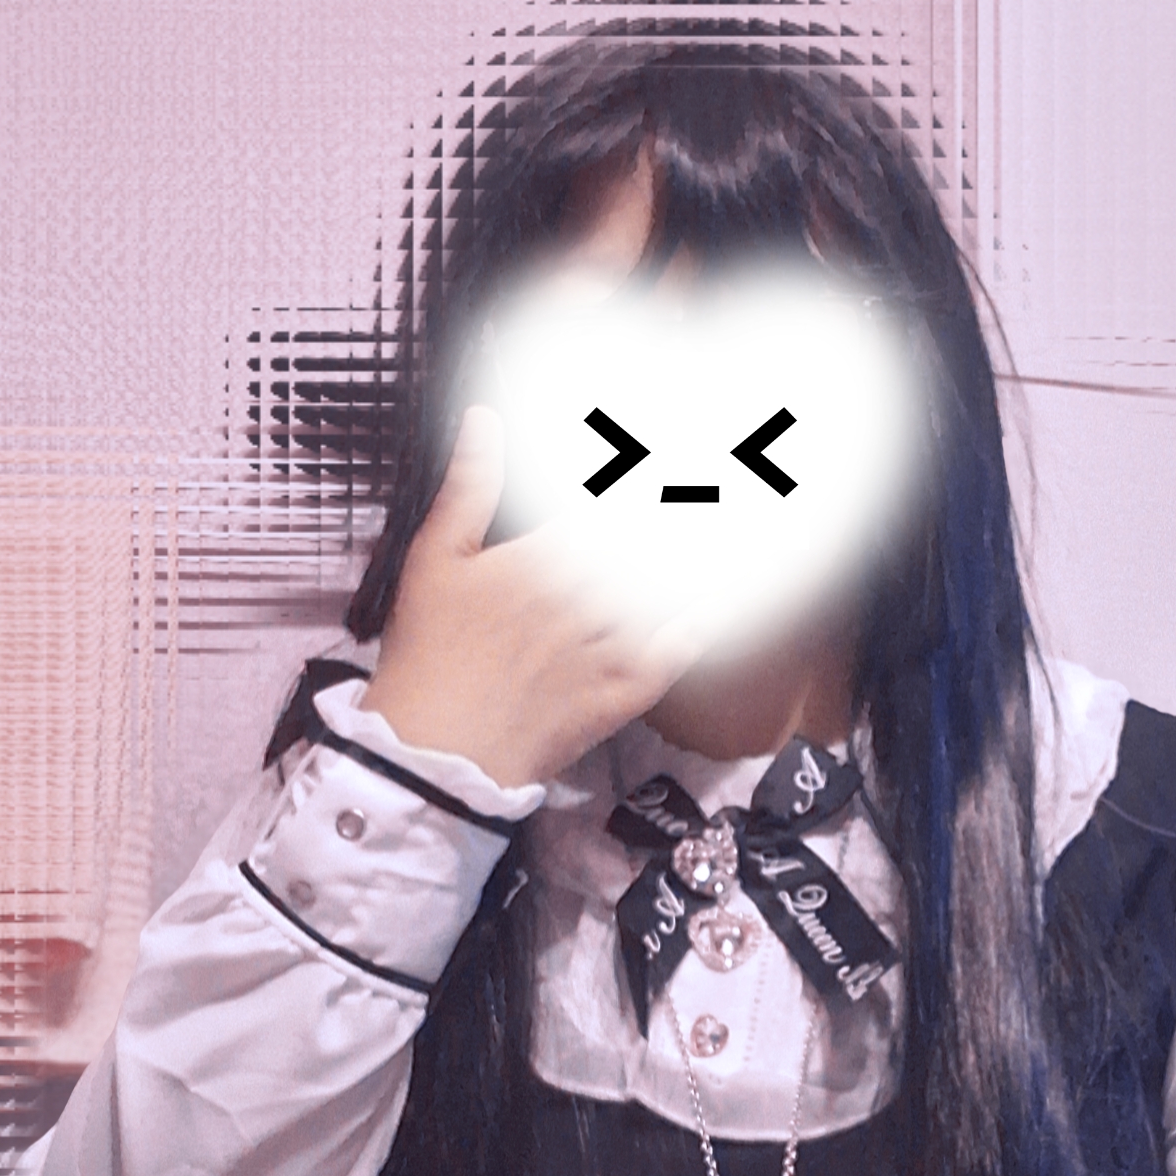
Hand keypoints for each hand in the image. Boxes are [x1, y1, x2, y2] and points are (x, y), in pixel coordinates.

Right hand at [361, 406, 706, 785]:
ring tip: (746, 515)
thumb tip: (483, 420)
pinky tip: (729, 590)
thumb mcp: (436, 558)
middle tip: (726, 471)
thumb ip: (470, 485)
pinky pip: (682, 648)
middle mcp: (589, 595)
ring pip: (675, 584)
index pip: (610, 496)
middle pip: (655, 538)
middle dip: (688, 500)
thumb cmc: (429, 655)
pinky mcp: (626, 690)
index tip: (675, 444)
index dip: (646, 468)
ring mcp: (613, 643)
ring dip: (705, 549)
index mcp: (545, 556)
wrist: (438, 754)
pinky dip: (708, 616)